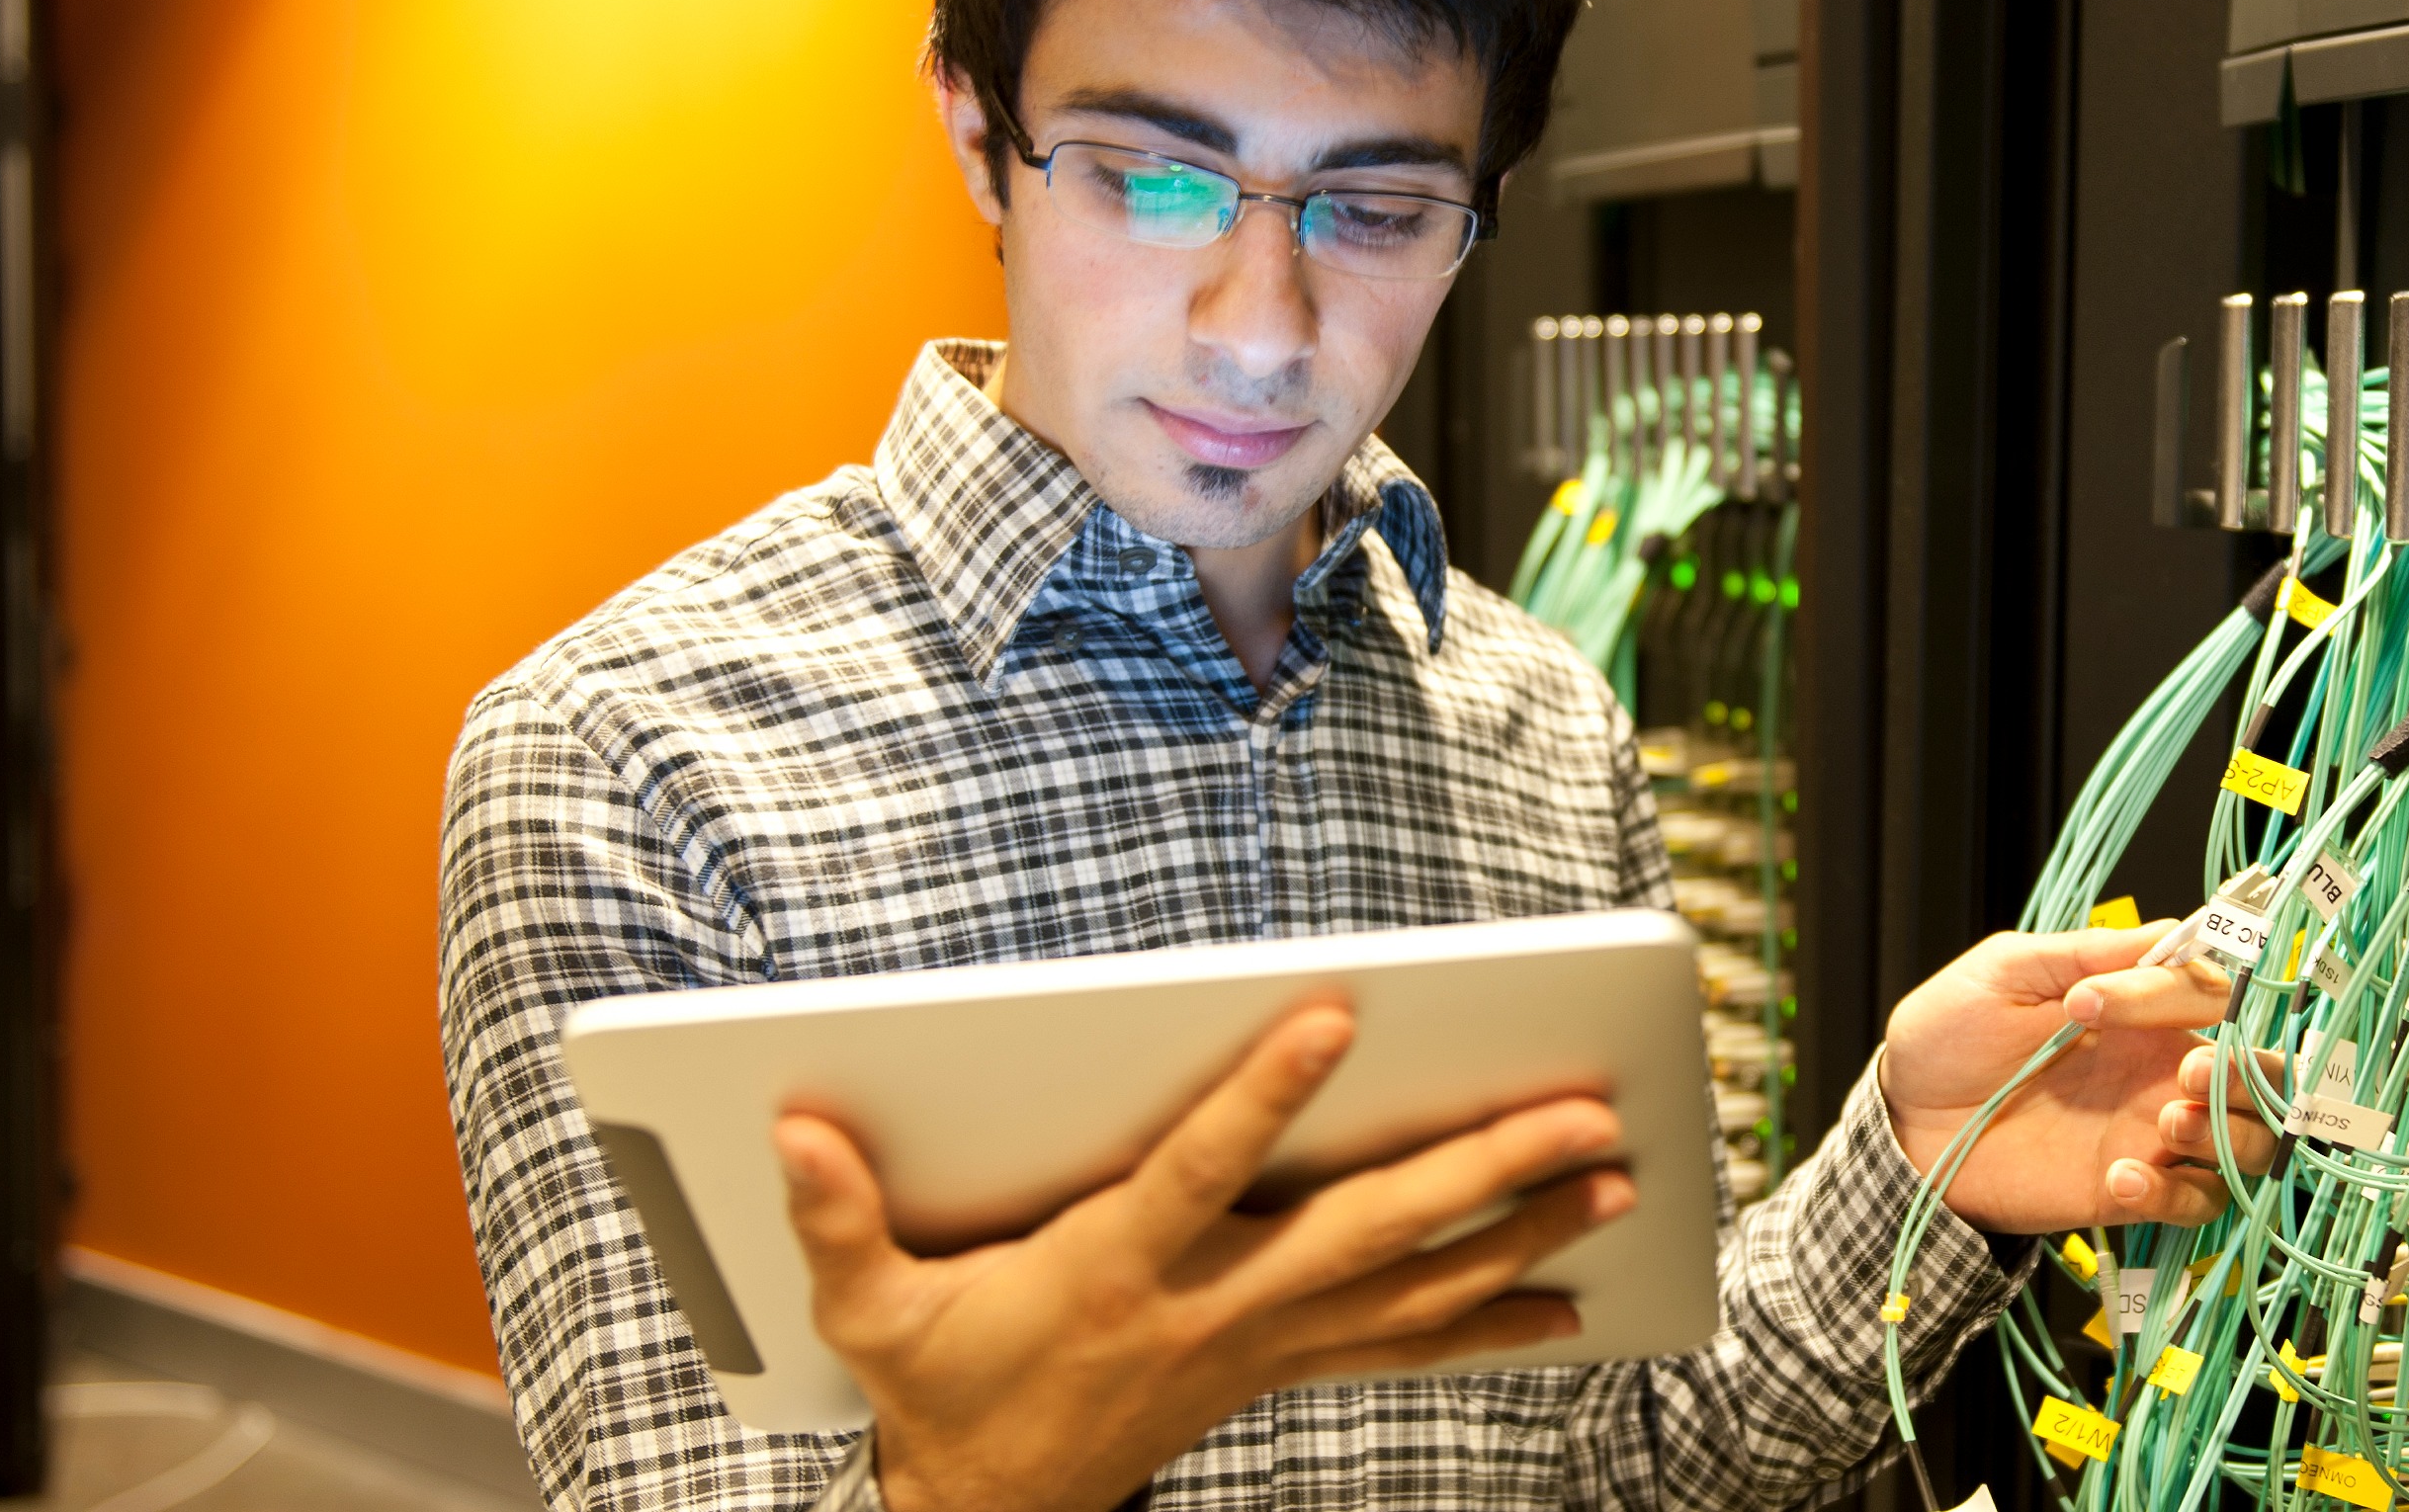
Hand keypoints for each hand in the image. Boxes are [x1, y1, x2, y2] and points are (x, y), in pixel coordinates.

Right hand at [773, 1001, 1635, 1511]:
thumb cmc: (941, 1392)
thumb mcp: (869, 1316)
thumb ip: (837, 1222)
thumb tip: (795, 1128)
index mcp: (1112, 1274)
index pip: (1198, 1173)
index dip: (1262, 1098)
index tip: (1334, 1015)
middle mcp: (1210, 1310)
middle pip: (1364, 1232)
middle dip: (1480, 1171)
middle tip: (1579, 1113)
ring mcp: (1261, 1346)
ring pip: (1414, 1285)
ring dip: (1521, 1232)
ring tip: (1613, 1177)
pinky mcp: (1283, 1367)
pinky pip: (1407, 1344)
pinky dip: (1493, 1323)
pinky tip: (1570, 1300)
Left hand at [1877, 926, 2280, 1233]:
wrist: (1904, 1123)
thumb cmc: (1949, 1039)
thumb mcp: (2003, 974)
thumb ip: (2081, 953)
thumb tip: (2165, 932)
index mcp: (2137, 1011)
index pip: (2204, 993)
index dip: (2168, 994)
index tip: (2089, 1003)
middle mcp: (2158, 1070)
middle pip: (2263, 1073)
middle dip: (2249, 1073)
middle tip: (2188, 1073)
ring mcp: (2149, 1134)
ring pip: (2250, 1142)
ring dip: (2227, 1133)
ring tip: (2165, 1123)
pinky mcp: (2129, 1191)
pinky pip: (2194, 1202)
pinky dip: (2175, 1194)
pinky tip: (2121, 1178)